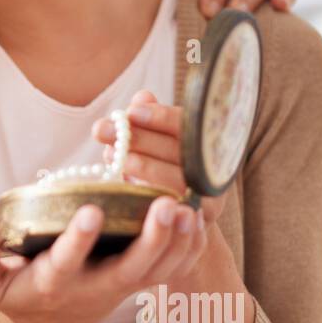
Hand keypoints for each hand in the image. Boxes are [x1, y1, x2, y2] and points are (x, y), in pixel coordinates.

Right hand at [0, 197, 206, 322]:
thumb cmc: (18, 295)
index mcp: (54, 283)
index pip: (65, 263)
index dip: (77, 240)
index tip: (90, 211)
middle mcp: (93, 287)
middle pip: (130, 269)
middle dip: (150, 239)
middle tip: (164, 205)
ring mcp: (121, 287)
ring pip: (158, 270)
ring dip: (177, 241)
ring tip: (188, 206)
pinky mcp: (138, 283)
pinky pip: (171, 270)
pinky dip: (189, 248)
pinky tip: (198, 218)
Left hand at [92, 89, 225, 227]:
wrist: (178, 216)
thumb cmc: (164, 165)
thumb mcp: (157, 139)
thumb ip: (151, 119)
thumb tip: (142, 97)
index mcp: (215, 141)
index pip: (191, 124)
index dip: (160, 117)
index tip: (130, 112)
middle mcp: (219, 169)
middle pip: (180, 151)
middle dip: (138, 138)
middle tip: (102, 130)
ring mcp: (211, 199)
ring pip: (174, 180)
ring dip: (138, 165)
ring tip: (109, 154)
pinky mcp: (195, 225)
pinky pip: (168, 206)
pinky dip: (143, 192)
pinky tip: (120, 181)